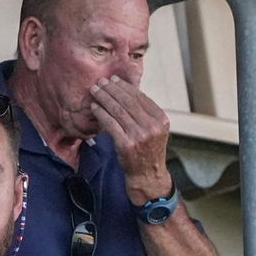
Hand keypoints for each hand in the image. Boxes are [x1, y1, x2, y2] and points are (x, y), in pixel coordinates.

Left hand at [88, 76, 171, 200]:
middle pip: (128, 101)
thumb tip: (126, 90)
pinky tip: (94, 107)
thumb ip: (144, 113)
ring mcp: (139, 136)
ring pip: (118, 111)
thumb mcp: (154, 130)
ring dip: (104, 98)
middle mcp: (152, 126)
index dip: (125, 86)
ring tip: (95, 90)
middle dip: (112, 89)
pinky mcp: (126, 145)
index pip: (140, 97)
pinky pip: (110, 124)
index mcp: (161, 119)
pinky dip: (101, 113)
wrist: (147, 176)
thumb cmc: (147, 151)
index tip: (114, 79)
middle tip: (100, 82)